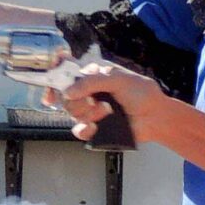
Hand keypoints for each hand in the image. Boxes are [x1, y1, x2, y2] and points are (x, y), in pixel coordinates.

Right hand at [48, 60, 169, 144]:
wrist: (155, 117)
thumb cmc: (141, 93)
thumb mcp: (118, 78)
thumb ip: (93, 81)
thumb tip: (69, 90)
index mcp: (93, 76)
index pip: (66, 74)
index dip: (54, 79)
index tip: (50, 87)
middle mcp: (89, 93)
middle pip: (66, 96)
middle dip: (78, 99)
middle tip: (94, 100)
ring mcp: (91, 111)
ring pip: (72, 113)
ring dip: (89, 112)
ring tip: (107, 110)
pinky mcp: (95, 128)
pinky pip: (78, 130)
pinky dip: (85, 129)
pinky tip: (95, 126)